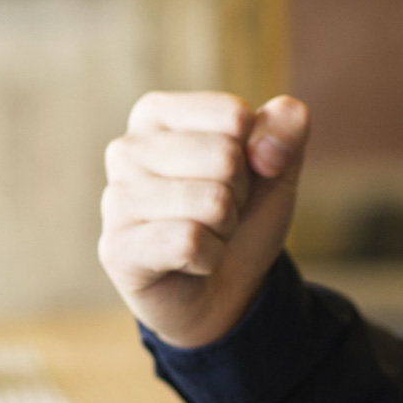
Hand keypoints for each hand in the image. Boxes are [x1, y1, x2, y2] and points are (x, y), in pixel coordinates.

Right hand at [97, 91, 309, 348]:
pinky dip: (209, 257)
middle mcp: (126, 149)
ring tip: (204, 235)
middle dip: (239, 194)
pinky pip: (190, 242)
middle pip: (225, 157)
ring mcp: (116, 199)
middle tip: (218, 213)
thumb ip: (286, 125)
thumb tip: (265, 149)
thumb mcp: (278, 164)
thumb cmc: (242, 215)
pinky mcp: (116, 248)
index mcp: (156, 113)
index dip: (254, 153)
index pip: (234, 115)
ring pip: (212, 201)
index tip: (233, 177)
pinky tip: (189, 263)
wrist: (227, 288)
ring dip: (225, 228)